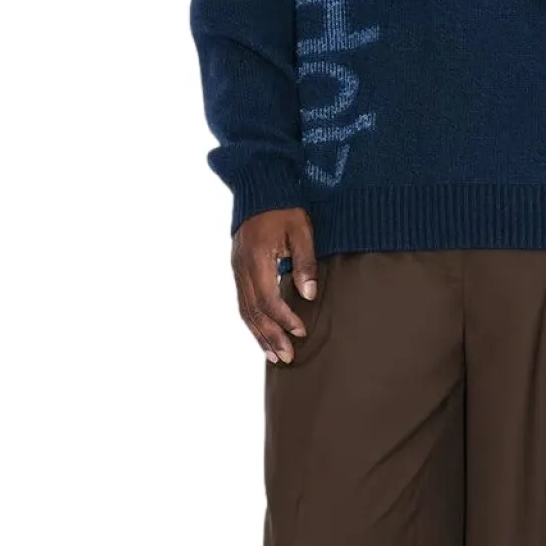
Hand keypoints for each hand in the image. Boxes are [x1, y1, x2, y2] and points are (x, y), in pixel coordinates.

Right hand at [232, 206, 318, 363]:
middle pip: (253, 311)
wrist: (260, 188)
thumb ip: (305, 263)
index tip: (301, 331)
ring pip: (245, 310)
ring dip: (259, 335)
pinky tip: (262, 334)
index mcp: (256, 259)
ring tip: (274, 356)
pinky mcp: (238, 269)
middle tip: (287, 357)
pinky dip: (253, 322)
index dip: (284, 318)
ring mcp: (236, 269)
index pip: (269, 299)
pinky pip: (243, 302)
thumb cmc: (284, 208)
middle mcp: (241, 268)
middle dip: (270, 337)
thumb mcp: (301, 230)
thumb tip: (309, 295)